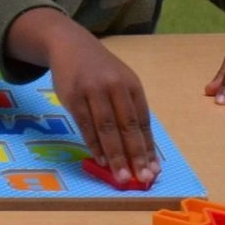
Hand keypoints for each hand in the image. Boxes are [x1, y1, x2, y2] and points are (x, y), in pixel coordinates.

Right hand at [45, 29, 159, 186]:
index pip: (142, 121)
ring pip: (106, 128)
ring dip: (116, 155)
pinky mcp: (72, 96)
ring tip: (122, 177)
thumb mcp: (120, 82)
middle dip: (136, 155)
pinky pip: (85, 125)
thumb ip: (129, 109)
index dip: (148, 147)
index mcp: (131, 85)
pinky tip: (101, 160)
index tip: (154, 170)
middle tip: (142, 178)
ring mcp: (92, 91)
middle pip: (127, 126)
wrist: (70, 46)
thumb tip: (140, 147)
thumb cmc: (100, 70)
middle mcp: (114, 87)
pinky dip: (94, 144)